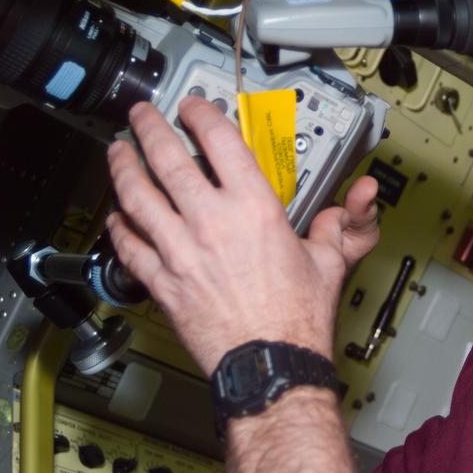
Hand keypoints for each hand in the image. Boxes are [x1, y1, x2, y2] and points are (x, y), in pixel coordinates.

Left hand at [104, 96, 379, 374]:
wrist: (269, 364)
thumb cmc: (297, 319)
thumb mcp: (329, 262)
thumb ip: (337, 225)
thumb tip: (355, 203)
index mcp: (254, 208)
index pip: (219, 142)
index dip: (201, 115)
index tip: (192, 107)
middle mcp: (211, 222)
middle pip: (168, 159)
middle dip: (149, 129)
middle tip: (141, 116)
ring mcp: (180, 251)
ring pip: (137, 197)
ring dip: (123, 168)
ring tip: (118, 152)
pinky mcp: (162, 281)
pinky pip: (129, 245)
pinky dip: (118, 225)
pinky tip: (117, 215)